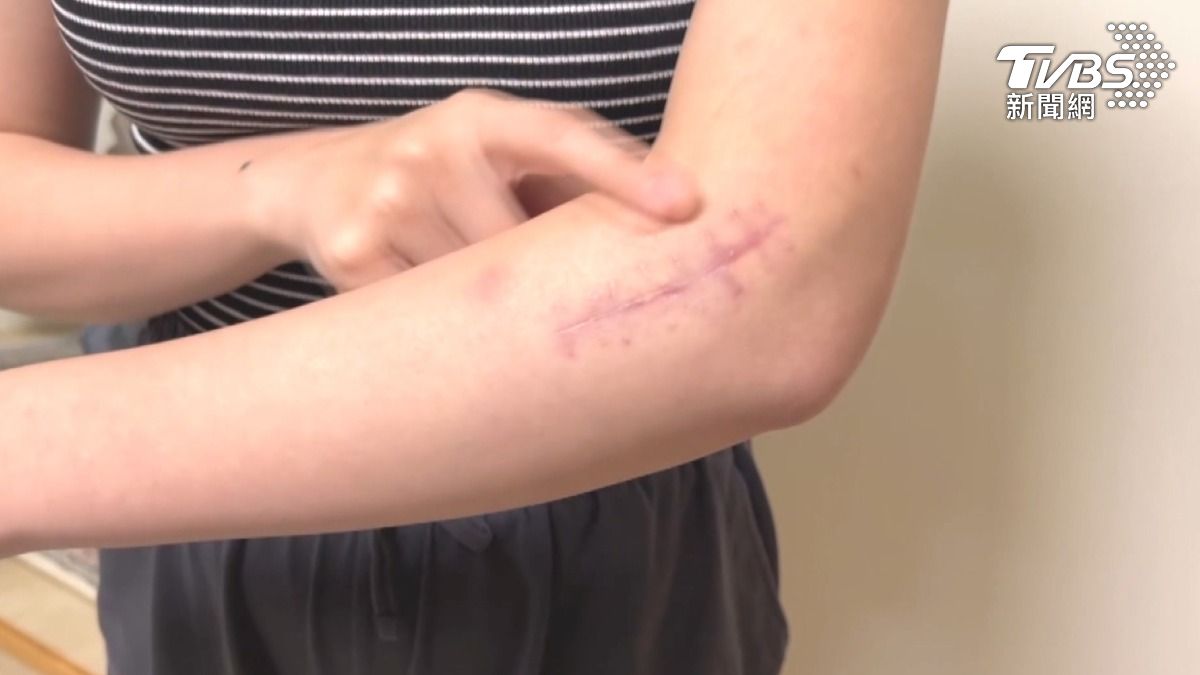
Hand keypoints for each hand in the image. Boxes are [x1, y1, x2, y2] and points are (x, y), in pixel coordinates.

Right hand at [240, 88, 700, 290]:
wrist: (315, 182)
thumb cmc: (439, 172)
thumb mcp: (495, 154)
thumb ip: (565, 180)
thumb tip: (670, 227)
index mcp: (481, 118)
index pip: (563, 137)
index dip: (625, 173)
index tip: (685, 204)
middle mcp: (430, 147)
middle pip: (521, 243)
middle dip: (534, 279)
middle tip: (546, 300)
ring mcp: (386, 199)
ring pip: (477, 291)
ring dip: (485, 307)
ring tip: (458, 280)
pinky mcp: (352, 252)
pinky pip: (430, 315)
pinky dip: (443, 326)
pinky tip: (428, 304)